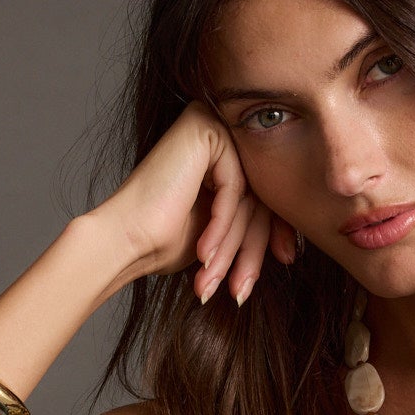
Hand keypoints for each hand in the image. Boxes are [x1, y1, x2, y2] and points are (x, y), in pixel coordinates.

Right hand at [95, 101, 299, 303]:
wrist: (123, 240)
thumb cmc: (161, 241)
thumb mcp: (221, 235)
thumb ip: (250, 226)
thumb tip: (291, 248)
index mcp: (220, 152)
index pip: (263, 191)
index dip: (273, 232)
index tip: (283, 262)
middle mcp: (217, 131)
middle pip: (258, 193)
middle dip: (251, 248)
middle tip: (240, 289)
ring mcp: (211, 124)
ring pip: (249, 194)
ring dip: (233, 246)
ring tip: (214, 281)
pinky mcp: (204, 128)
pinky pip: (234, 185)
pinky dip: (221, 225)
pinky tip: (203, 253)